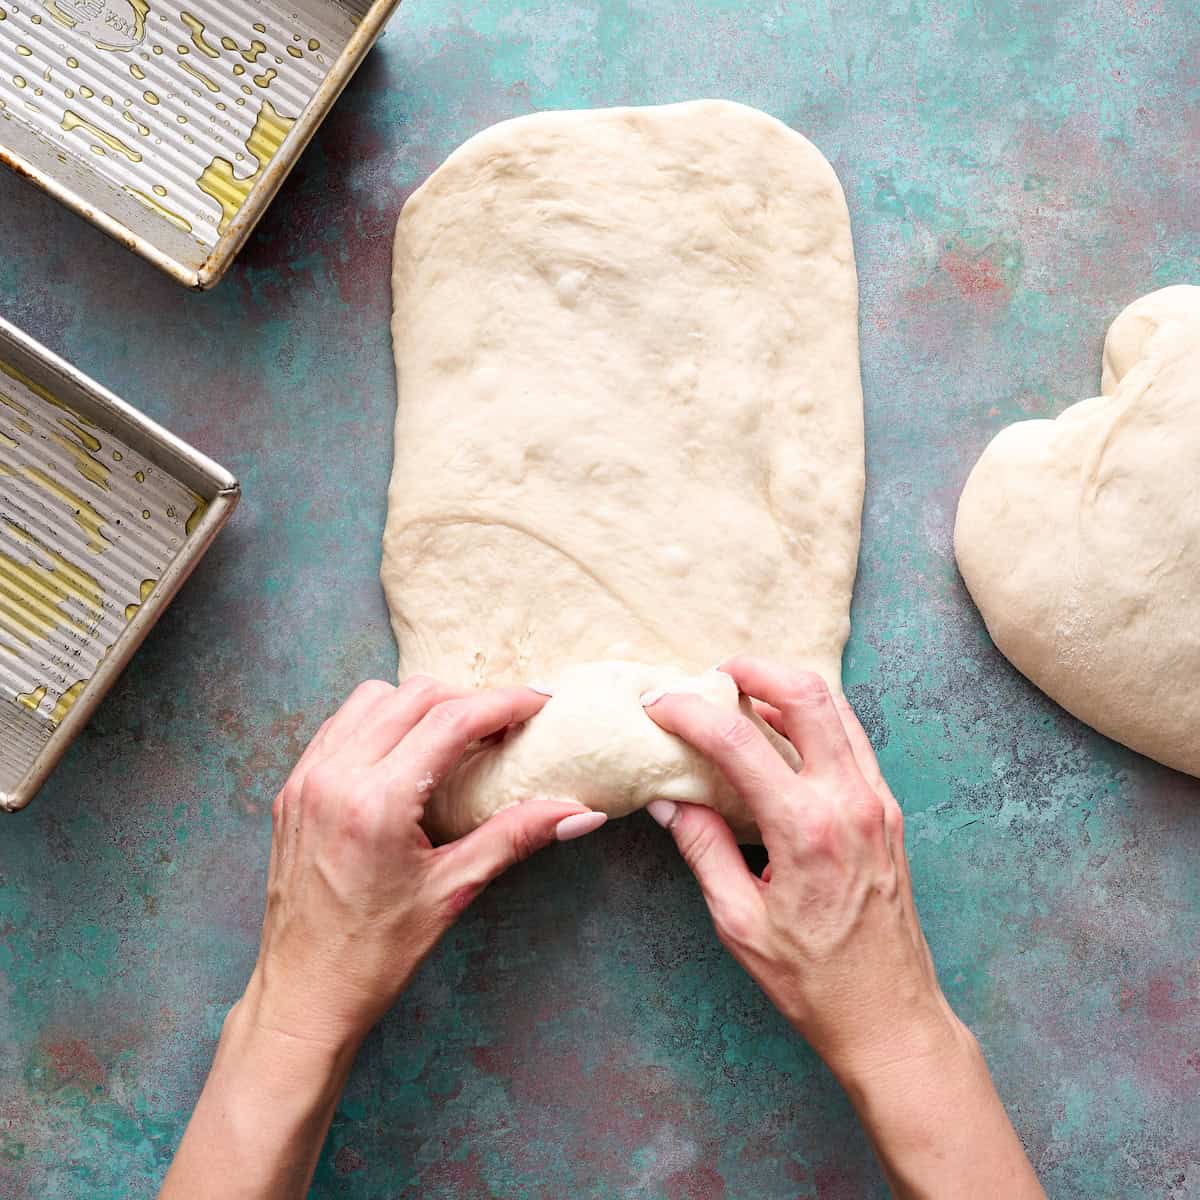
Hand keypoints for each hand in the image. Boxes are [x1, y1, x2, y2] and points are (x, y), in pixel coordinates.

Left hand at [243, 675, 605, 1050]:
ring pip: (373, 698)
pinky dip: (381, 720)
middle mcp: (334, 777)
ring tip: (458, 732)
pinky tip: (408, 749)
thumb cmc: (374, 954)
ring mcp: (307, 778)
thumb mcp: (453, 892)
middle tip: (505, 722)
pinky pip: (341, 724)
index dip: (503, 703)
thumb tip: (579, 814)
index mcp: (376, 803)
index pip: (451, 721)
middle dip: (468, 698)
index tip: (539, 701)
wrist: (303, 993)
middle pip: (415, 695)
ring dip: (422, 703)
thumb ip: (516, 837)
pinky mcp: (293, 787)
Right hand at [643, 657, 954, 1076]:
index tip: (657, 705)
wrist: (889, 1016)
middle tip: (713, 673)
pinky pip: (852, 740)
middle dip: (755, 668)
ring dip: (788, 687)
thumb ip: (704, 849)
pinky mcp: (887, 811)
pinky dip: (816, 718)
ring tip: (744, 692)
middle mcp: (849, 801)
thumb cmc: (813, 981)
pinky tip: (784, 731)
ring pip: (838, 708)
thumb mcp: (739, 922)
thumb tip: (669, 800)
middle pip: (806, 694)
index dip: (689, 712)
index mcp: (805, 829)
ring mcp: (876, 802)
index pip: (737, 741)